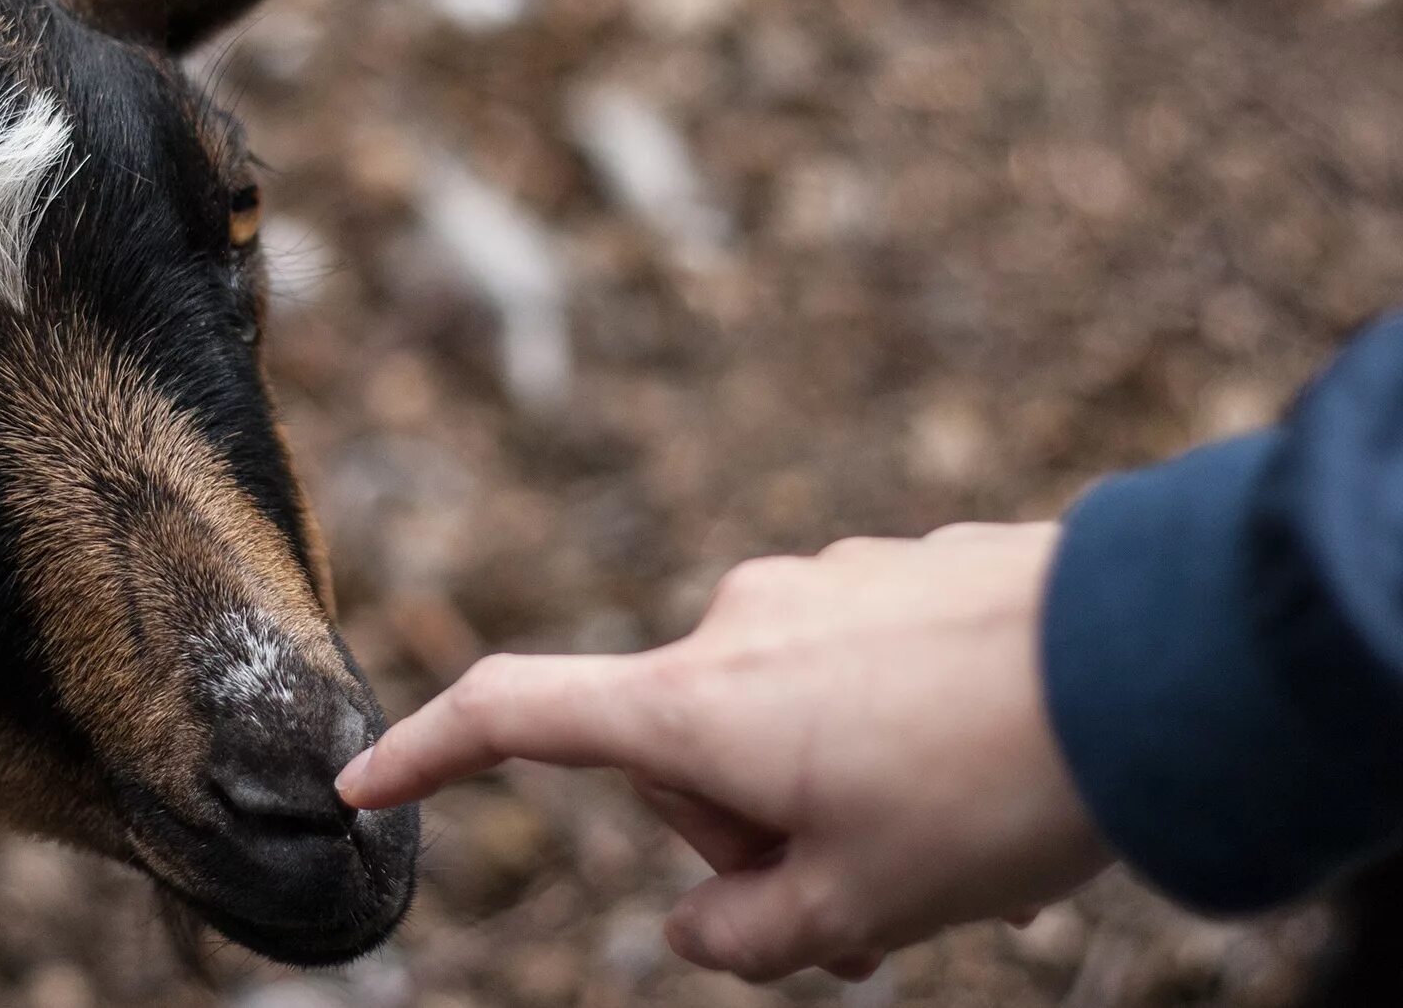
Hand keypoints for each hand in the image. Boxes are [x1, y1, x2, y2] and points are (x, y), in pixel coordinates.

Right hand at [336, 523, 1113, 980]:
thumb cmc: (987, 788)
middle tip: (862, 916)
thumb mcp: (854, 905)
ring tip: (942, 856)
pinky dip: (874, 740)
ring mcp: (817, 587)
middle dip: (745, 839)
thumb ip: (744, 934)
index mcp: (698, 703)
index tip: (359, 782)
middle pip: (680, 758)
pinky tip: (973, 779)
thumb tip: (702, 924)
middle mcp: (736, 623)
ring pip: (770, 721)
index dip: (426, 752)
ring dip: (821, 797)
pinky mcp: (889, 573)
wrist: (1148, 662)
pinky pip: (842, 674)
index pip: (517, 714)